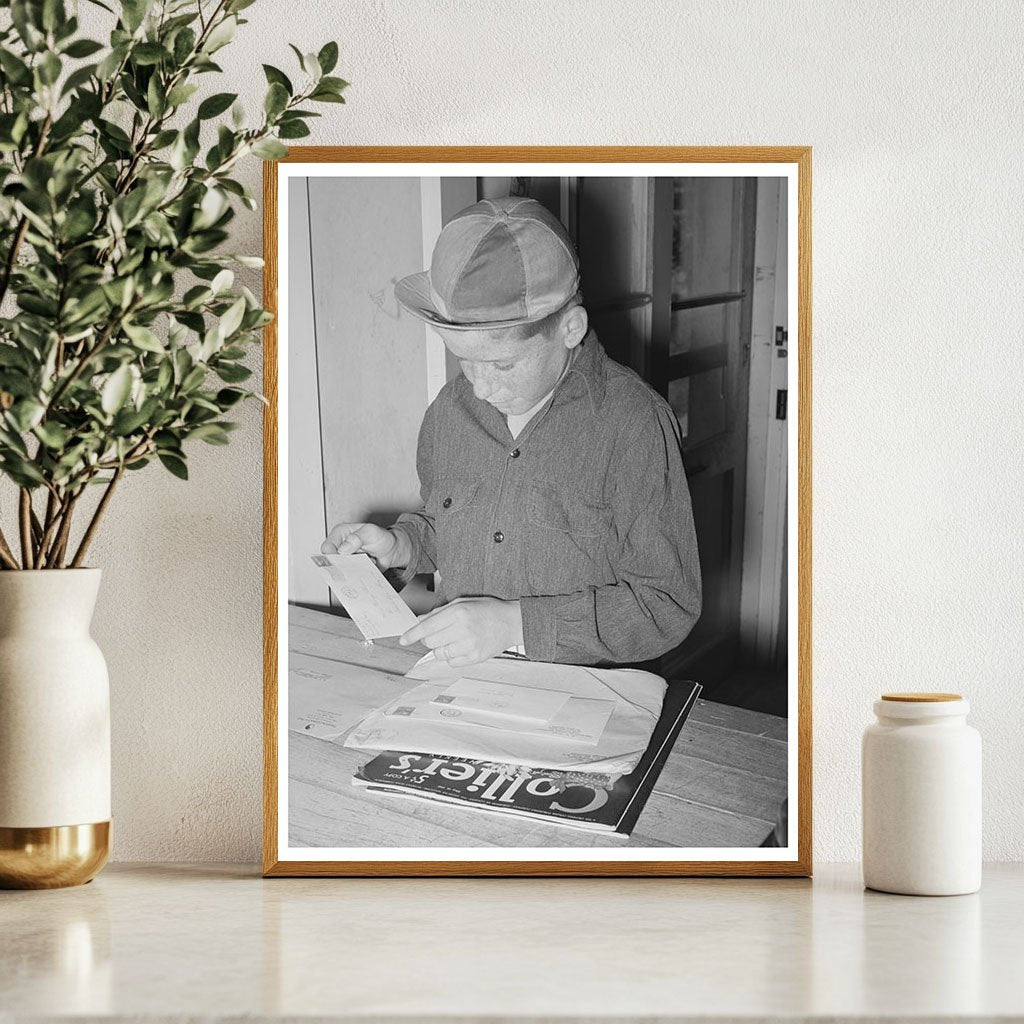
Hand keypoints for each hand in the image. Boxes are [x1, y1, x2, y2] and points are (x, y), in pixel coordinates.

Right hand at [321, 523, 409, 570]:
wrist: (392, 550)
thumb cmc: (381, 537)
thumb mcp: (371, 532)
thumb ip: (357, 538)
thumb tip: (343, 549)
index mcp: (340, 534)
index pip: (327, 547)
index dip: (332, 556)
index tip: (343, 559)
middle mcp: (340, 547)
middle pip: (331, 562)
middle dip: (343, 566)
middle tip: (358, 563)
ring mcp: (345, 560)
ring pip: (340, 572)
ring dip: (353, 571)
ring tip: (367, 562)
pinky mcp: (352, 570)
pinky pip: (350, 578)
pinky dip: (358, 576)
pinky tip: (368, 568)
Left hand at [399, 597, 523, 668]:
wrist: (512, 622)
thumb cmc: (487, 609)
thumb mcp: (463, 602)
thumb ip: (439, 612)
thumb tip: (419, 621)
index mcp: (458, 612)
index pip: (427, 626)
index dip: (412, 634)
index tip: (403, 640)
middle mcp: (463, 629)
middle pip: (430, 642)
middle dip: (429, 639)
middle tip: (439, 633)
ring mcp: (470, 645)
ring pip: (439, 654)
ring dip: (441, 648)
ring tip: (455, 639)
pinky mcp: (475, 657)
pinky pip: (452, 662)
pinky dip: (452, 656)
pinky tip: (463, 646)